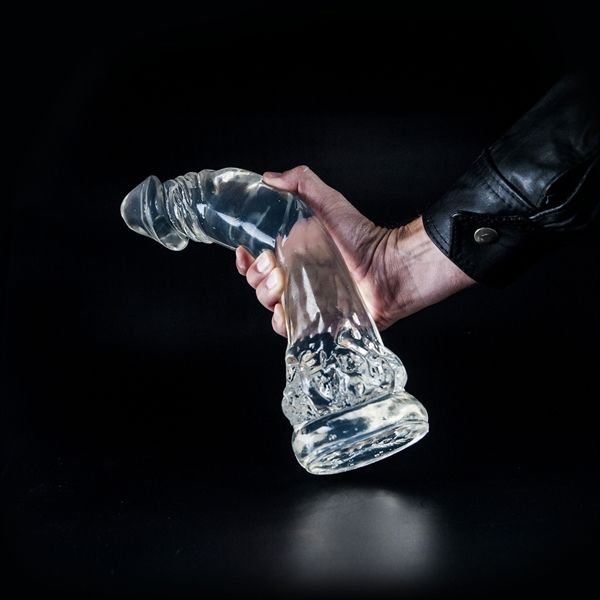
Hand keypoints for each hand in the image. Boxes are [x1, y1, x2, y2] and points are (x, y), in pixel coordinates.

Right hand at [235, 165, 474, 336]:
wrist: (391, 269)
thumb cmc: (363, 238)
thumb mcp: (330, 204)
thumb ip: (302, 183)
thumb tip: (270, 177)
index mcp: (295, 256)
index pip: (259, 262)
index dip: (246, 260)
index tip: (244, 252)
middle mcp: (297, 280)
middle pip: (259, 284)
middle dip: (257, 275)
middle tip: (274, 266)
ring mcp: (307, 302)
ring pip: (269, 305)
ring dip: (265, 295)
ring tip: (281, 284)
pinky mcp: (318, 322)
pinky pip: (288, 328)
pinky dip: (280, 321)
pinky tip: (285, 310)